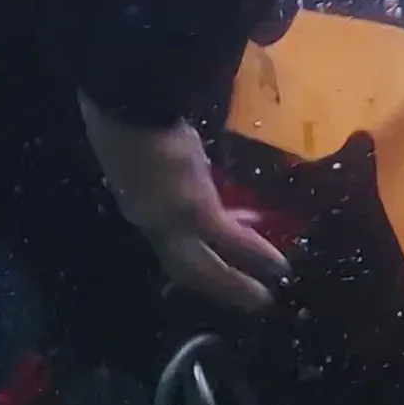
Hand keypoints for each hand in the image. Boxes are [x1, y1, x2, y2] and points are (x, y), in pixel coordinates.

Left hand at [79, 94, 289, 313]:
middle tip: (245, 301)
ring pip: (205, 267)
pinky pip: (230, 239)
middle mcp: (150, 221)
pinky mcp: (197, 211)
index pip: (165, 240)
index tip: (213, 263)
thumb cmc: (124, 113)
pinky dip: (256, 254)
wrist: (127, 103)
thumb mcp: (136, 144)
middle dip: (215, 286)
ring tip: (264, 299)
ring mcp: (171, 221)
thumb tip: (187, 158)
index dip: (190, 253)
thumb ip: (159, 161)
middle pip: (185, 267)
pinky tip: (279, 266)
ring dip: (236, 285)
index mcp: (135, 202)